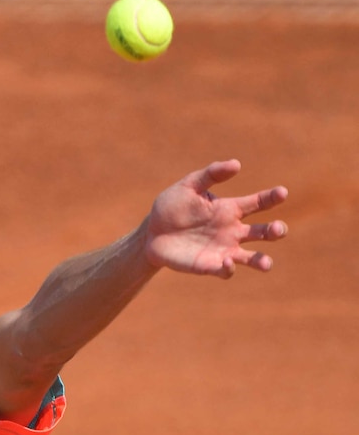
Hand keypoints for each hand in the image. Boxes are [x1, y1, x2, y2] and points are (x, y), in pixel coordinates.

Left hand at [145, 159, 287, 278]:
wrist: (151, 232)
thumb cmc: (172, 206)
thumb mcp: (188, 186)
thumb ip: (211, 174)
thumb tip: (236, 164)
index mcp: (230, 209)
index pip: (258, 203)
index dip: (272, 197)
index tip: (282, 192)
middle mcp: (233, 230)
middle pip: (264, 232)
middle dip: (275, 231)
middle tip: (277, 229)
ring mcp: (224, 249)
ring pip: (252, 257)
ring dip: (262, 261)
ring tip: (265, 263)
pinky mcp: (210, 266)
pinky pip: (227, 270)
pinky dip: (230, 268)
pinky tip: (226, 262)